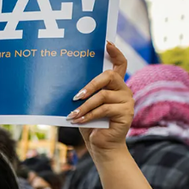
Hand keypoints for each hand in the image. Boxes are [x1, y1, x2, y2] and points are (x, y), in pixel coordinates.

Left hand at [71, 42, 133, 156]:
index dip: (115, 52)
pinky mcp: (126, 113)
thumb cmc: (89, 123)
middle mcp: (123, 90)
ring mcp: (127, 101)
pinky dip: (88, 115)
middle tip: (76, 95)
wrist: (101, 145)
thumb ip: (82, 93)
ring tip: (72, 114)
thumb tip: (62, 83)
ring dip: (84, 105)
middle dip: (91, 84)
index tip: (106, 43)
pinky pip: (104, 109)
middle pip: (110, 76)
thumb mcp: (83, 105)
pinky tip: (78, 120)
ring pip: (103, 96)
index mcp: (114, 85)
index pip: (119, 64)